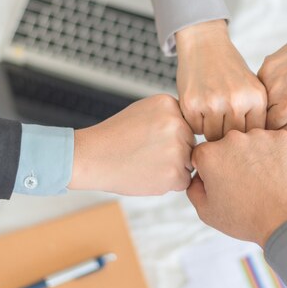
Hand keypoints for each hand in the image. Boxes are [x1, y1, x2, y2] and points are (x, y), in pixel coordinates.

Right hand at [68, 95, 194, 194]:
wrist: (91, 157)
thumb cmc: (115, 136)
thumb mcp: (143, 110)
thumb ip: (170, 116)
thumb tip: (194, 128)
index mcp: (169, 105)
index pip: (186, 125)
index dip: (170, 136)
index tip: (151, 139)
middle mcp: (177, 124)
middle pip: (190, 144)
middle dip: (175, 152)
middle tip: (147, 154)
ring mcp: (177, 149)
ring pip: (188, 163)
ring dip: (173, 168)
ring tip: (146, 163)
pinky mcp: (174, 174)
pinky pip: (183, 181)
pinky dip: (169, 182)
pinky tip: (148, 174)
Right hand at [176, 20, 266, 140]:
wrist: (205, 45)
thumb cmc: (230, 70)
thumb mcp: (253, 87)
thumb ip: (257, 115)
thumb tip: (258, 150)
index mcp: (256, 98)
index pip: (253, 136)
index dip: (246, 136)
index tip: (239, 130)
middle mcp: (236, 101)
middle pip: (233, 139)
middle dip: (228, 134)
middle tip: (222, 121)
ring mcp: (213, 103)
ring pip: (213, 136)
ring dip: (211, 129)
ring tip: (212, 112)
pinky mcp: (192, 104)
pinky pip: (196, 128)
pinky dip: (196, 121)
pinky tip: (200, 106)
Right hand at [187, 129, 286, 246]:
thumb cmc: (247, 219)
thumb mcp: (207, 212)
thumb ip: (194, 189)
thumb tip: (196, 176)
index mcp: (210, 155)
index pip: (203, 154)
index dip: (210, 170)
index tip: (222, 183)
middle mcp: (233, 139)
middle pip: (227, 145)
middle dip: (232, 160)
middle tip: (245, 184)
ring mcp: (259, 136)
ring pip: (252, 142)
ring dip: (254, 156)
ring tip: (263, 181)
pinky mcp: (282, 138)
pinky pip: (274, 143)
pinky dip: (275, 155)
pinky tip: (277, 174)